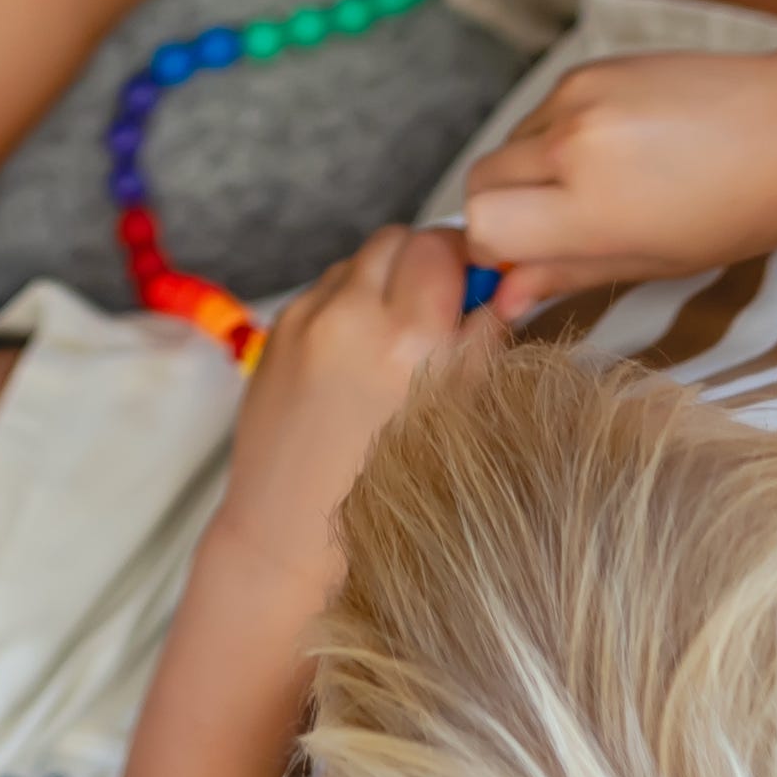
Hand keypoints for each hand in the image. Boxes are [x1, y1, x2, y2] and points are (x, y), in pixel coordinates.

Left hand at [195, 219, 485, 551]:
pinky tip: (358, 357)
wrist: (289, 537)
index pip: (442, 245)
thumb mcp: (456, 418)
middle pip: (398, 239)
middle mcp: (349, 317)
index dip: (467, 260)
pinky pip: (324, 290)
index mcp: (407, 341)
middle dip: (425, 264)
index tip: (480, 285)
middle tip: (442, 309)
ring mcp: (304, 319)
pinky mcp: (276, 331)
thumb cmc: (383, 496)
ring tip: (397, 341)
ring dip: (384, 283)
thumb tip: (500, 294)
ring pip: (358, 260)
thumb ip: (481, 345)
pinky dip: (348, 306)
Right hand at [455, 47, 776, 315]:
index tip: (525, 260)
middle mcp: (571, 142)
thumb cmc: (742, 210)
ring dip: (530, 173)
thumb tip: (504, 298)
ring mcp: (577, 96)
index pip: (481, 225)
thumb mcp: (656, 262)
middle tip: (556, 229)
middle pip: (479, 180)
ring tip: (602, 185)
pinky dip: (556, 138)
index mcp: (591, 204)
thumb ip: (568, 274)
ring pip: (508, 144)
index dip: (495, 251)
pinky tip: (617, 149)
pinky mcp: (588, 67)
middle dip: (502, 211)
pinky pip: (540, 113)